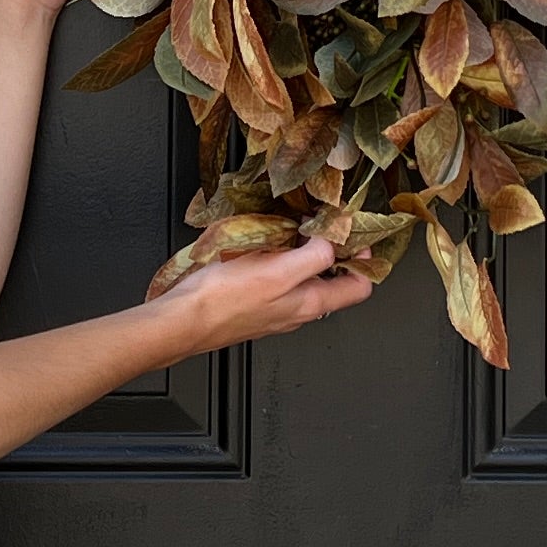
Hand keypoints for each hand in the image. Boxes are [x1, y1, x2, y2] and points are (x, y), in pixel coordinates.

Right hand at [147, 236, 370, 356]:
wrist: (182, 321)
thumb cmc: (223, 300)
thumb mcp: (277, 272)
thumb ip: (313, 257)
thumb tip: (334, 242)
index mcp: (310, 304)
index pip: (359, 288)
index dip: (364, 260)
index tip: (356, 234)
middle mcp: (298, 312)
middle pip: (334, 282)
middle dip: (335, 251)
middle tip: (326, 225)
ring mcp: (277, 311)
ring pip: (306, 281)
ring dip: (307, 254)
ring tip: (296, 230)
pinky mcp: (256, 305)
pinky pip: (280, 281)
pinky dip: (282, 261)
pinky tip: (268, 246)